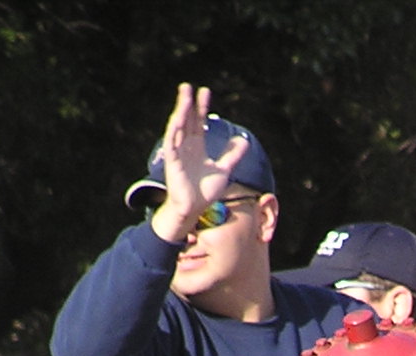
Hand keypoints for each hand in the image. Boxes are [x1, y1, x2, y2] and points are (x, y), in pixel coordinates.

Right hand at [148, 84, 249, 243]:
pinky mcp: (172, 162)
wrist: (194, 209)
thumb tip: (244, 140)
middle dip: (188, 104)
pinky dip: (174, 130)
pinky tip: (177, 118)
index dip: (201, 107)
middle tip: (188, 86)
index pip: (198, 122)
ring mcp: (178, 153)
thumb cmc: (204, 191)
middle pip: (187, 120)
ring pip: (178, 127)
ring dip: (180, 112)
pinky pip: (171, 143)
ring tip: (184, 96)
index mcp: (197, 147)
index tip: (205, 91)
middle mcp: (186, 146)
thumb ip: (232, 155)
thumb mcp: (223, 170)